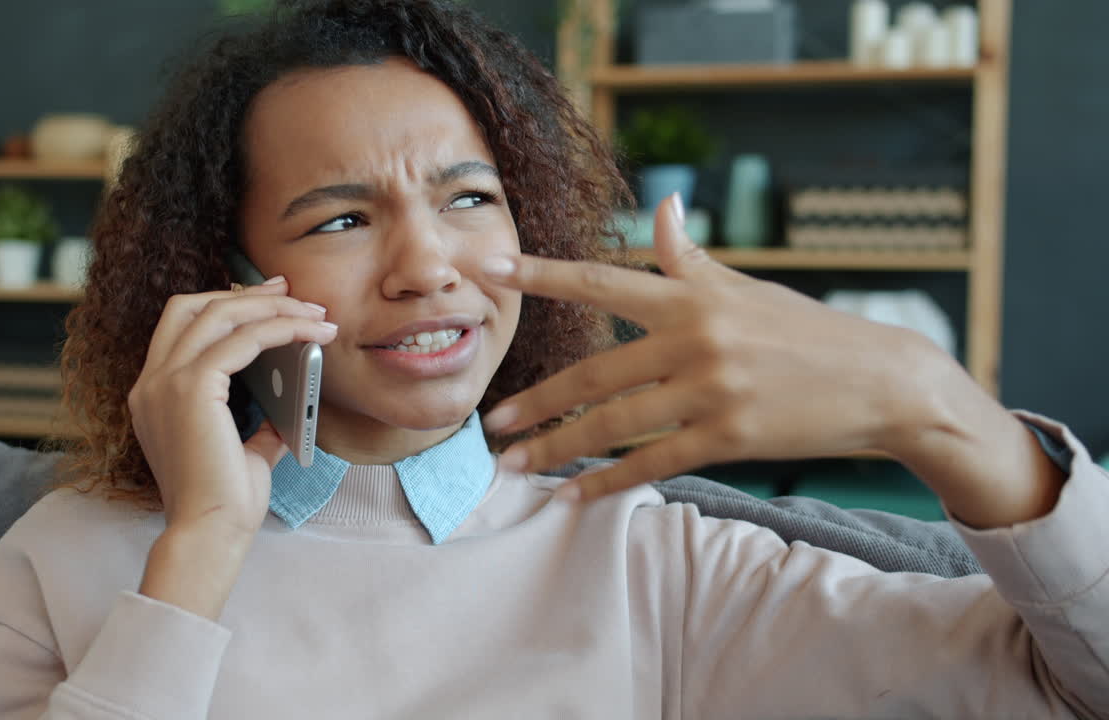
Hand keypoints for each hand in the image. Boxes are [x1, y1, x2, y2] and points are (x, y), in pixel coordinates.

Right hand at [128, 278, 337, 537]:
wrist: (209, 535)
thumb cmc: (225, 503)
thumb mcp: (242, 451)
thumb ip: (258, 423)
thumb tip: (289, 403)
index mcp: (153, 394)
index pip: (182, 324)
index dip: (226, 303)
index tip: (269, 297)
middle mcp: (150, 382)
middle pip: (194, 305)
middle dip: (247, 293)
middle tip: (293, 292)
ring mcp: (164, 382)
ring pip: (219, 313)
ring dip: (273, 307)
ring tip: (315, 314)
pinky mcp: (191, 389)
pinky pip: (242, 339)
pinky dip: (280, 328)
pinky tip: (310, 333)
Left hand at [480, 194, 965, 501]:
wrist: (881, 379)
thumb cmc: (804, 329)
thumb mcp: (744, 286)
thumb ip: (688, 257)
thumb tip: (662, 207)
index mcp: (691, 297)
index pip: (602, 282)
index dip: (542, 274)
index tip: (489, 270)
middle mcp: (695, 339)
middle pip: (594, 372)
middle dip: (536, 400)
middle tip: (490, 420)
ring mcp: (712, 391)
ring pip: (615, 424)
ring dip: (558, 447)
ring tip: (514, 465)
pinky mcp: (731, 438)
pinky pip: (655, 463)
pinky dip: (608, 483)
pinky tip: (572, 496)